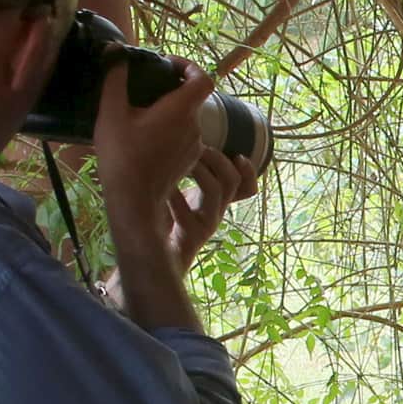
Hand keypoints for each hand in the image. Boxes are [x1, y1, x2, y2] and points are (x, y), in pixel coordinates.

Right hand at [91, 52, 220, 258]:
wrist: (134, 201)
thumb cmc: (122, 156)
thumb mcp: (112, 112)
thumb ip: (115, 78)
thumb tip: (115, 50)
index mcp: (181, 110)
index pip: (203, 78)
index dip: (189, 66)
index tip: (168, 64)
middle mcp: (194, 127)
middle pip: (192, 98)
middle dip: (171, 88)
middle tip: (145, 87)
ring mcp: (194, 146)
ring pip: (187, 118)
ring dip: (169, 110)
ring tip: (141, 112)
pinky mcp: (188, 161)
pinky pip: (183, 136)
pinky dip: (170, 129)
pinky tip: (145, 135)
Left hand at [167, 144, 257, 269]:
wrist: (153, 258)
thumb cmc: (161, 221)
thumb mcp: (175, 194)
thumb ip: (180, 176)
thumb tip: (178, 145)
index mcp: (217, 203)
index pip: (247, 188)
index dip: (249, 171)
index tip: (238, 155)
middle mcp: (216, 214)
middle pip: (232, 182)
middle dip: (216, 158)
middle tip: (195, 145)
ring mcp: (204, 226)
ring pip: (214, 191)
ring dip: (198, 169)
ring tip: (179, 159)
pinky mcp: (188, 236)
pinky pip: (184, 210)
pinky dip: (172, 192)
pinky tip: (157, 182)